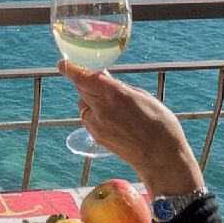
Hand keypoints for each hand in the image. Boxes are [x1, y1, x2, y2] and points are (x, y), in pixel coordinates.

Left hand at [58, 60, 204, 195]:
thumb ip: (120, 87)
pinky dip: (93, 114)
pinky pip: (88, 119)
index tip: (63, 64)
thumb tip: (105, 78)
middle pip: (82, 89)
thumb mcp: (144, 97)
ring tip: (111, 103)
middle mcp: (101, 109)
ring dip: (90, 99)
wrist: (161, 158)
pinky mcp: (98, 137)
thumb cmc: (160, 125)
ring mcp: (97, 125)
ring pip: (83, 105)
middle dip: (87, 83)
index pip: (84, 78)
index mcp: (115, 94)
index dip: (71, 69)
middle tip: (99, 81)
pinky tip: (111, 117)